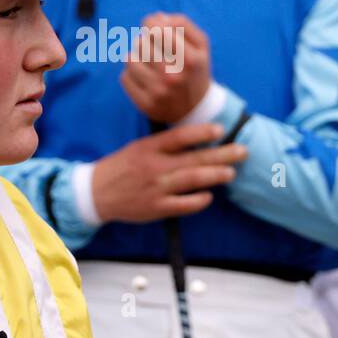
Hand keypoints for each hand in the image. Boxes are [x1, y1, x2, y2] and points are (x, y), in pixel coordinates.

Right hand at [91, 123, 247, 223]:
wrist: (96, 192)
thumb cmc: (121, 167)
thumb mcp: (138, 147)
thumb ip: (164, 145)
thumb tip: (196, 140)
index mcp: (149, 148)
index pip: (179, 136)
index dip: (201, 132)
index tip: (219, 129)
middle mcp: (154, 167)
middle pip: (193, 159)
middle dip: (221, 155)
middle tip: (242, 151)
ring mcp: (156, 188)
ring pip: (192, 180)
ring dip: (215, 175)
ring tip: (231, 172)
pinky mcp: (156, 208)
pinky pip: (183, 205)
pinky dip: (199, 200)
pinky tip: (209, 196)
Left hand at [120, 13, 212, 123]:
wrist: (196, 108)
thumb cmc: (195, 69)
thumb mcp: (201, 45)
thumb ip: (183, 24)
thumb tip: (156, 17)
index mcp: (190, 60)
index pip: (159, 30)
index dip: (151, 23)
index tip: (152, 26)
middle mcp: (174, 78)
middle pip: (142, 42)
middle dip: (145, 40)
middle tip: (153, 47)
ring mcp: (158, 93)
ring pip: (130, 58)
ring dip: (137, 56)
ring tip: (149, 62)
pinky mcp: (145, 104)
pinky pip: (124, 77)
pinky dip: (131, 74)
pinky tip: (144, 78)